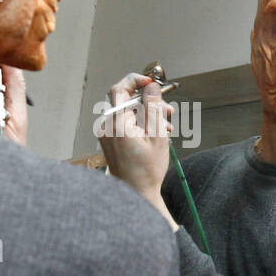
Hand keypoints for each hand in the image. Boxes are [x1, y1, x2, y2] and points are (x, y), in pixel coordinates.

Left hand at [97, 73, 173, 213]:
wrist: (136, 194)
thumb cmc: (146, 170)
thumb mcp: (156, 135)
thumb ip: (153, 107)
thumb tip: (151, 87)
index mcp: (116, 124)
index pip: (119, 89)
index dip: (135, 81)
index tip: (152, 83)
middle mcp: (107, 126)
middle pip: (126, 100)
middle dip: (148, 101)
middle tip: (167, 110)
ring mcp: (108, 134)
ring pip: (129, 112)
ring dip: (148, 114)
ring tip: (166, 126)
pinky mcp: (111, 141)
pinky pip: (126, 123)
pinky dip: (141, 123)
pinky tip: (156, 134)